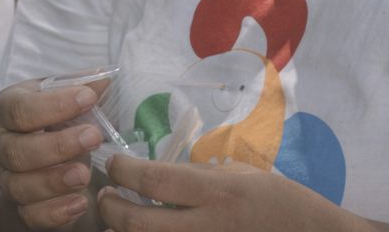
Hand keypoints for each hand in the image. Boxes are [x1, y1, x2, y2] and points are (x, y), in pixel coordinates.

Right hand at [0, 76, 109, 229]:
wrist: (37, 161)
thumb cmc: (50, 120)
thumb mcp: (60, 98)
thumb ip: (80, 87)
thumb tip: (105, 76)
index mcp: (3, 111)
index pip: (19, 109)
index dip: (52, 105)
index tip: (88, 98)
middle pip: (16, 151)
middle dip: (56, 146)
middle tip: (94, 137)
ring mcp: (5, 180)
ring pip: (20, 186)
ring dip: (54, 181)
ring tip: (85, 174)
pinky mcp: (19, 208)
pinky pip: (31, 215)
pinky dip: (56, 212)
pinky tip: (81, 202)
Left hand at [98, 153, 374, 231]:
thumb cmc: (283, 202)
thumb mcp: (244, 174)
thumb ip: (201, 175)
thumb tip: (159, 174)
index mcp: (216, 192)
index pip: (152, 179)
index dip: (122, 170)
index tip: (115, 164)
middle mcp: (205, 227)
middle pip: (136, 222)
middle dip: (110, 207)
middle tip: (105, 195)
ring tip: (119, 220)